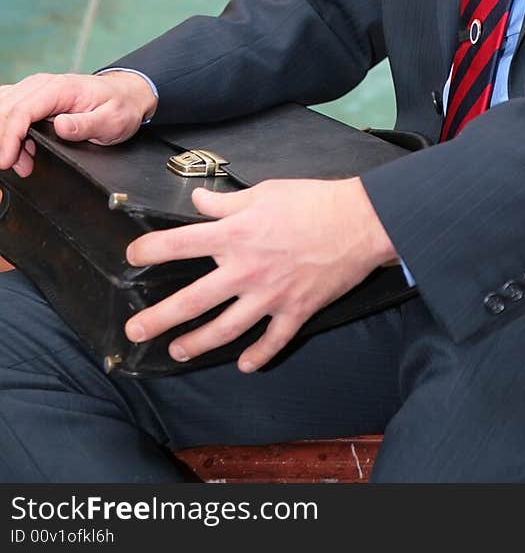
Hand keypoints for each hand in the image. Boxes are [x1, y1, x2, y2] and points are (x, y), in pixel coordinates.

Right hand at [0, 71, 155, 176]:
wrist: (125, 94)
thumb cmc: (119, 106)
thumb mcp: (112, 120)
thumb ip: (87, 124)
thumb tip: (61, 126)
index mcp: (60, 89)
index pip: (22, 111)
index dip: (10, 137)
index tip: (7, 160)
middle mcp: (42, 85)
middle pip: (6, 110)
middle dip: (4, 141)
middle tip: (17, 166)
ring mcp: (35, 90)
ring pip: (3, 110)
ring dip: (5, 137)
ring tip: (22, 161)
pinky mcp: (32, 98)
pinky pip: (8, 110)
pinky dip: (7, 131)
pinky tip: (19, 149)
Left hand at [124, 176, 398, 371]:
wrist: (360, 221)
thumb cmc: (313, 200)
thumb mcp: (265, 191)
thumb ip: (227, 201)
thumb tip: (199, 201)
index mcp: (236, 234)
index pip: (180, 243)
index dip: (149, 250)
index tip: (132, 256)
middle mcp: (246, 269)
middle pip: (193, 299)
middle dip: (159, 318)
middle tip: (135, 330)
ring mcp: (270, 295)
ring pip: (225, 329)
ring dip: (197, 343)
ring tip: (177, 351)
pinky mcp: (295, 310)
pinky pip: (272, 342)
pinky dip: (257, 356)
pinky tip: (243, 364)